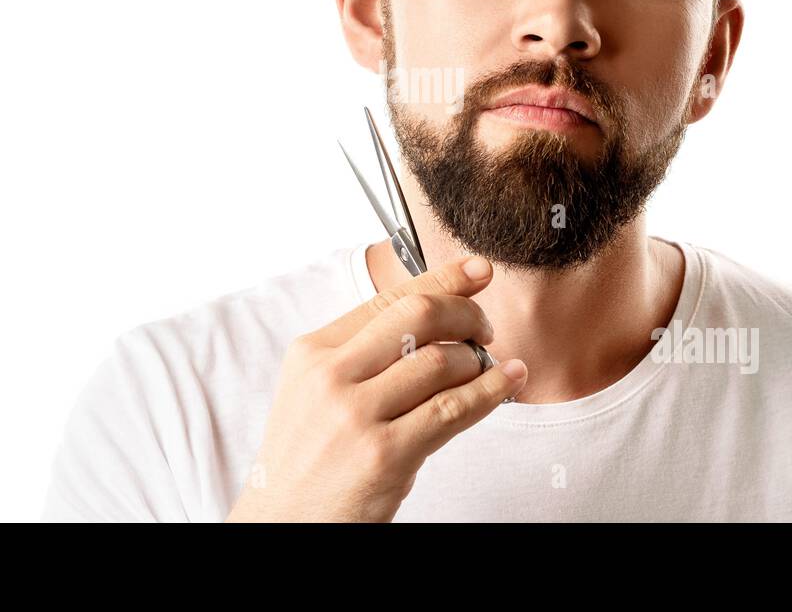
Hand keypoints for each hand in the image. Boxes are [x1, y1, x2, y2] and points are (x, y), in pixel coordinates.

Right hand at [225, 255, 525, 521]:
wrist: (285, 522)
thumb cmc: (309, 458)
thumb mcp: (316, 391)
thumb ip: (364, 352)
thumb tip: (437, 312)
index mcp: (313, 352)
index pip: (388, 298)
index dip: (443, 278)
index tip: (478, 270)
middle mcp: (331, 376)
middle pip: (418, 316)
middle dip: (466, 313)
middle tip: (485, 328)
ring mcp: (356, 416)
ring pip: (441, 361)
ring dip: (478, 359)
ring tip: (489, 366)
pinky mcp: (385, 455)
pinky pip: (453, 409)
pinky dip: (490, 390)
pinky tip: (506, 381)